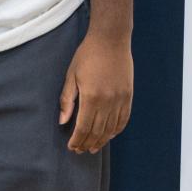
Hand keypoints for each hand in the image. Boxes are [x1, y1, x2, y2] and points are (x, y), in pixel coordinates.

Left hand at [58, 33, 133, 153]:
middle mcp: (108, 102)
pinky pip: (123, 120)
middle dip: (87, 143)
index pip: (83, 127)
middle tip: (80, 150)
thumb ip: (67, 100)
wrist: (111, 39)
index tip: (72, 147)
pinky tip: (109, 136)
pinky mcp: (128, 96)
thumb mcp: (71, 75)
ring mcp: (120, 100)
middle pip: (97, 131)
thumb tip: (62, 121)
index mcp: (91, 97)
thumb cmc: (88, 55)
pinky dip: (116, 131)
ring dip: (101, 141)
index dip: (77, 140)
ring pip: (111, 129)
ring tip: (93, 148)